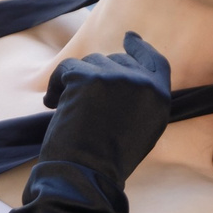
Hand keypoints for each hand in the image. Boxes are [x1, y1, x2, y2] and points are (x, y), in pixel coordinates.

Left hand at [39, 33, 173, 178]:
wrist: (86, 175)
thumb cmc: (108, 160)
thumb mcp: (142, 129)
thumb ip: (141, 99)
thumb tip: (127, 73)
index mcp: (160, 97)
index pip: (155, 60)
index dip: (140, 48)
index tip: (130, 38)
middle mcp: (142, 83)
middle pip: (117, 61)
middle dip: (97, 76)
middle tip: (84, 102)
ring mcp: (115, 77)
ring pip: (90, 63)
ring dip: (76, 83)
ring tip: (71, 110)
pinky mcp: (87, 78)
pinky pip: (67, 68)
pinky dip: (56, 85)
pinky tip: (52, 104)